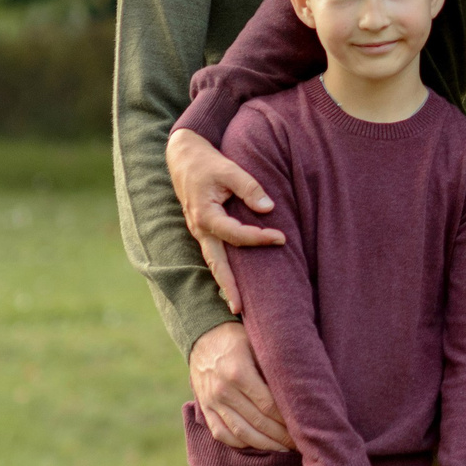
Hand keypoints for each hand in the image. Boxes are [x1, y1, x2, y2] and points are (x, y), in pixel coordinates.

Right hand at [168, 127, 284, 304]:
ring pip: (214, 262)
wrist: (183, 156)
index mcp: (205, 215)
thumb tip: (268, 209)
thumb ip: (249, 187)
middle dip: (229, 286)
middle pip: (216, 263)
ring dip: (225, 283)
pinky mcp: (203, 230)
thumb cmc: (206, 162)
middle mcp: (199, 228)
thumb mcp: (229, 169)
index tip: (282, 238)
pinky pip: (214, 254)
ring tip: (237, 306)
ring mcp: (199, 232)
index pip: (236, 234)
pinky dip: (223, 269)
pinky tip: (234, 282)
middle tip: (240, 309)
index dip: (259, 237)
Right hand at [188, 321, 294, 451]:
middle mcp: (223, 390)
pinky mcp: (204, 408)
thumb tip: (299, 390)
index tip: (304, 426)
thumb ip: (273, 367)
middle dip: (281, 435)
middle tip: (300, 443)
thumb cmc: (237, 337)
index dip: (287, 419)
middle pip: (257, 422)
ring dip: (264, 444)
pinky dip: (240, 442)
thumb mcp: (257, 344)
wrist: (202, 335)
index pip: (268, 405)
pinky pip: (221, 433)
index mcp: (238, 372)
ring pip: (240, 433)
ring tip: (283, 448)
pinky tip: (257, 444)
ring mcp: (212, 402)